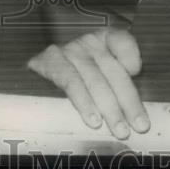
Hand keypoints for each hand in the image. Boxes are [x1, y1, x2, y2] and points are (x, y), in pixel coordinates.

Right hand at [27, 27, 148, 139]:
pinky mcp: (51, 62)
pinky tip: (93, 120)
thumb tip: (136, 111)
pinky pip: (71, 82)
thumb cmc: (78, 77)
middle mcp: (88, 42)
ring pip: (95, 80)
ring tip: (120, 129)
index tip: (137, 72)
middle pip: (113, 70)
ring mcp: (69, 50)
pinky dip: (84, 102)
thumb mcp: (100, 73)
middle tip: (140, 126)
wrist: (29, 74)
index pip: (123, 41)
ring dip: (109, 108)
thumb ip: (119, 82)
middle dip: (128, 101)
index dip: (131, 56)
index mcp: (105, 39)